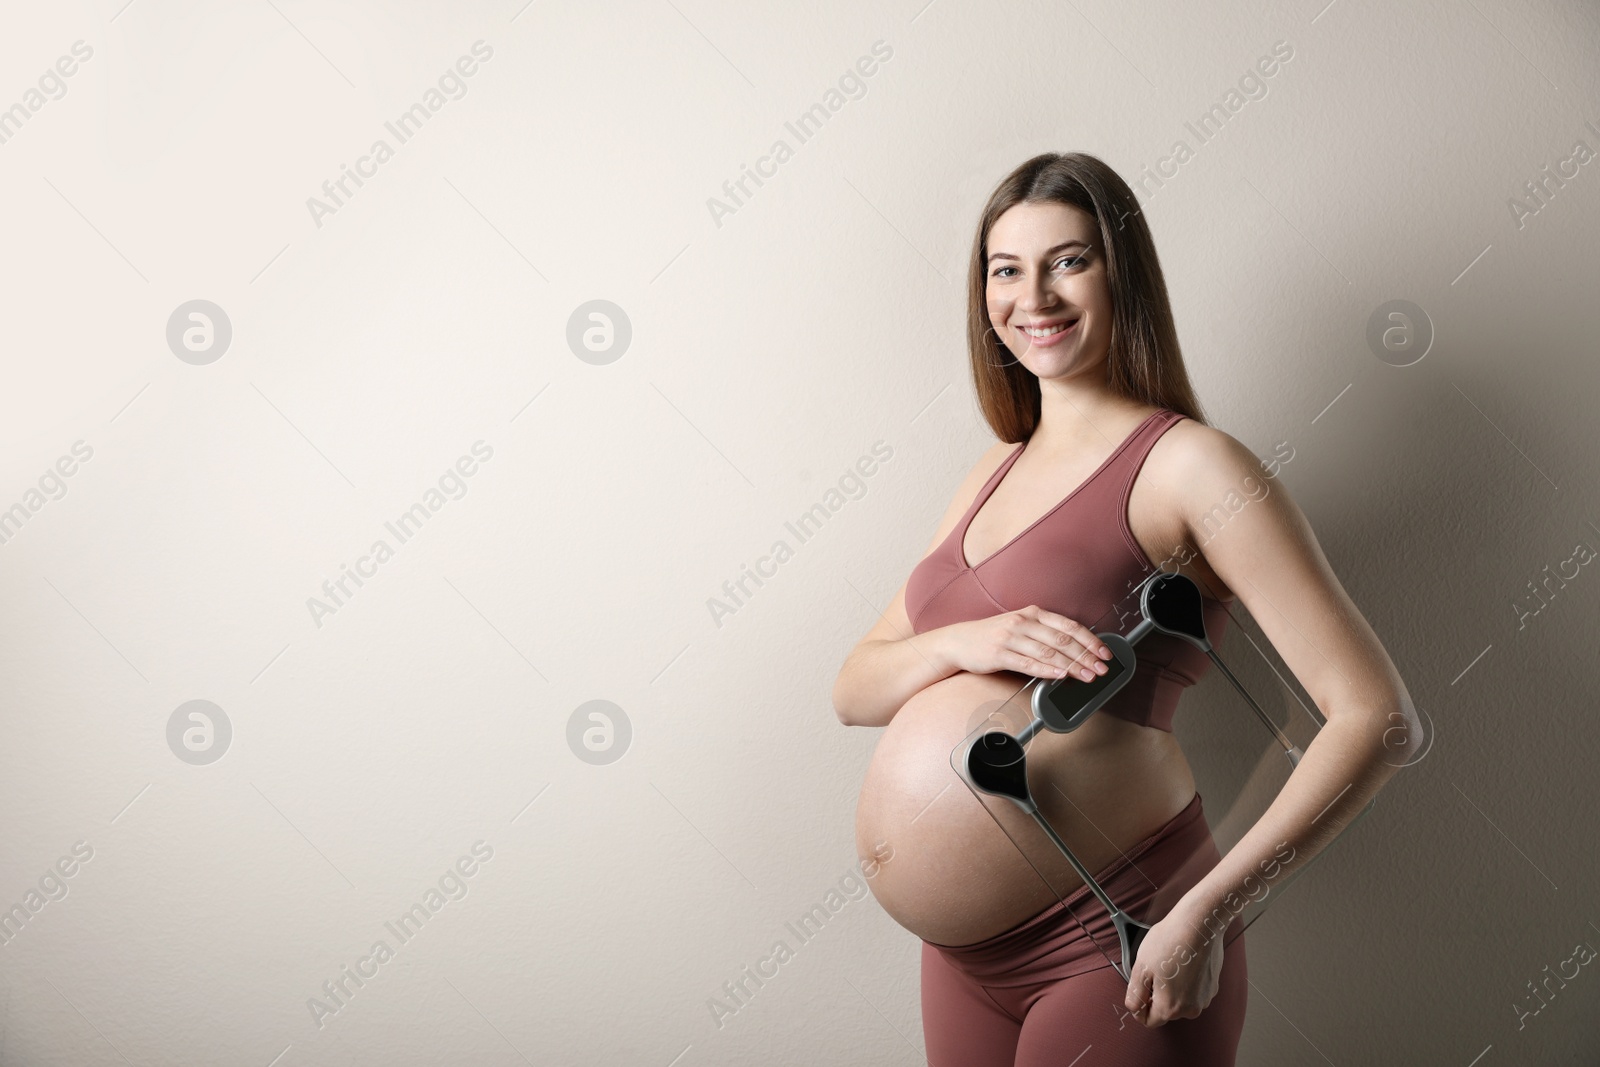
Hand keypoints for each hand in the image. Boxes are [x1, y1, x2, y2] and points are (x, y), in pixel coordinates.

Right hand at [943, 605, 1111, 680]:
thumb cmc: (993, 636)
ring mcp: (1011, 637)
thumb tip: (1076, 650)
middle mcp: (1023, 622)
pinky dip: (1047, 670)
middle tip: (1102, 668)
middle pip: (1062, 640)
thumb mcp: (1020, 626)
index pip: (1069, 626)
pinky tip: (1060, 676)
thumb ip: (1044, 634)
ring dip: (1072, 665)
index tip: (1105, 653)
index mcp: (1033, 613)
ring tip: (1087, 676)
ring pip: (1049, 652)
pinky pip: (1028, 663)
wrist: (959, 641)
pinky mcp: (999, 653)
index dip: (1090, 640)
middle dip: (1086, 656)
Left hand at [1123, 907, 1224, 1027]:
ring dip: (1171, 986)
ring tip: (1169, 962)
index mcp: (1171, 1008)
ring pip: (1179, 999)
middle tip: (1154, 969)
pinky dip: (1185, 979)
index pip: (1149, 1021)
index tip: (1140, 987)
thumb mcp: (1141, 968)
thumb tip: (1134, 1009)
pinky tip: (1182, 960)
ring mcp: (1204, 998)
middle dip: (1156, 994)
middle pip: (1165, 1010)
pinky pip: (1192, 989)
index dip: (1140, 1006)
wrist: (1199, 924)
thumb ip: (1135, 995)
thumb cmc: (1169, 943)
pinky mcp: (1212, 986)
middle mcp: (1191, 1009)